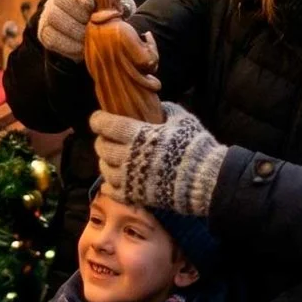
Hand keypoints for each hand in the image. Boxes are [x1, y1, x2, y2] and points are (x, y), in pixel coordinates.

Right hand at [36, 0, 134, 59]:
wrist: (91, 30)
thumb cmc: (106, 13)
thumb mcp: (116, 5)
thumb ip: (120, 3)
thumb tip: (123, 8)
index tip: (91, 5)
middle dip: (79, 15)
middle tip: (93, 27)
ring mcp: (49, 11)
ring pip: (54, 17)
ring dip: (73, 30)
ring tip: (89, 39)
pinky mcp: (44, 30)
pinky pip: (51, 37)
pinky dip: (67, 45)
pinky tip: (81, 49)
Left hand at [93, 103, 226, 214]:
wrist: (203, 179)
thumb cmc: (194, 146)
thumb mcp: (182, 120)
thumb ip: (167, 110)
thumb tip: (158, 106)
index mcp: (138, 135)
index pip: (107, 126)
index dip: (98, 121)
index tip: (97, 118)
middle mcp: (128, 156)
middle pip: (102, 148)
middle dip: (101, 141)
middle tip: (106, 138)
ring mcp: (129, 178)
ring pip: (104, 169)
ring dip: (105, 162)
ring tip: (111, 158)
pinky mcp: (134, 195)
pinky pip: (111, 190)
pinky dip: (108, 184)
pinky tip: (112, 180)